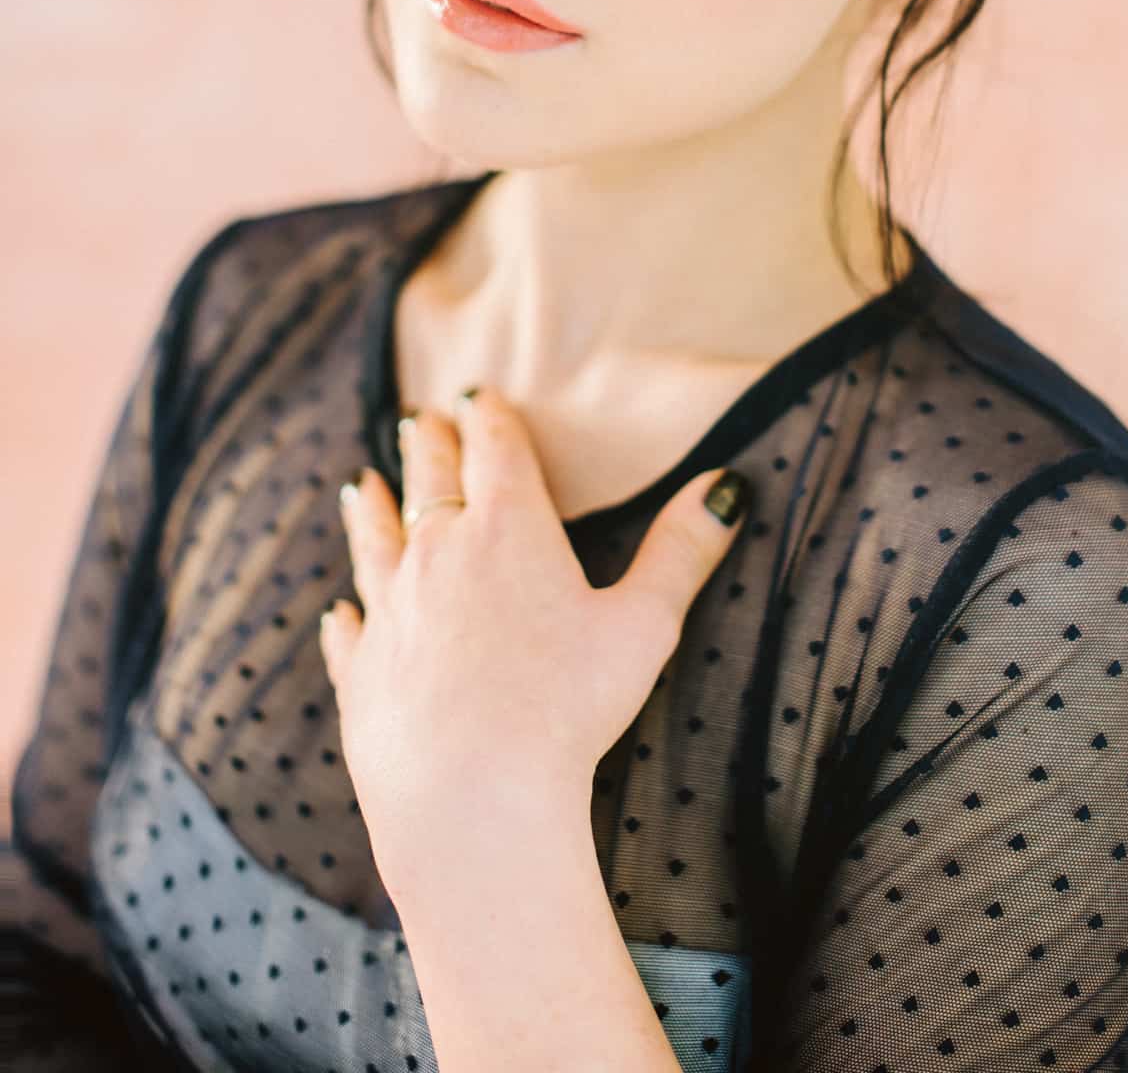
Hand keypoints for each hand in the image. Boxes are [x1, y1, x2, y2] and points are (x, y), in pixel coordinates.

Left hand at [317, 387, 749, 906]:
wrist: (471, 796)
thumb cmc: (566, 708)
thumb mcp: (643, 625)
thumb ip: (681, 551)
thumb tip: (725, 485)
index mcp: (508, 529)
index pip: (495, 451)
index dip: (487, 417)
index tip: (475, 394)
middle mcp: (439, 554)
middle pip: (431, 483)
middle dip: (430, 446)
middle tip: (420, 420)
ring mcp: (391, 613)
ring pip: (376, 544)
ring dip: (372, 510)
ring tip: (362, 484)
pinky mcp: (363, 674)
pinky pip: (350, 632)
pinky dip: (346, 616)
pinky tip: (340, 611)